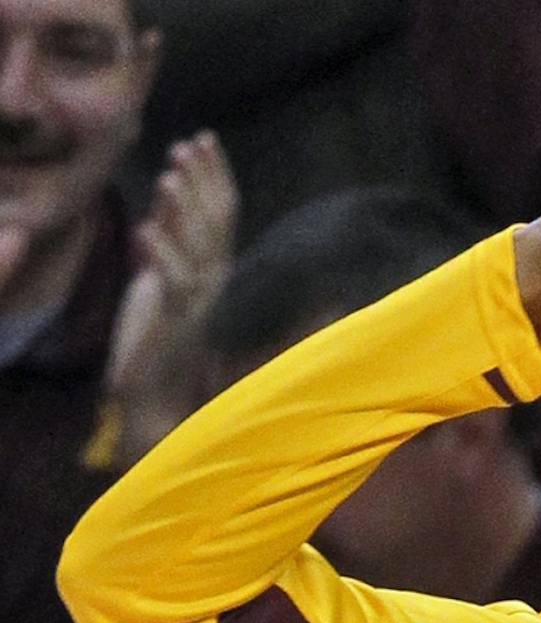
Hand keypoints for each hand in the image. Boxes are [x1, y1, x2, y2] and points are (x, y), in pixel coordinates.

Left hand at [104, 132, 238, 466]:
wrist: (156, 393)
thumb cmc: (158, 337)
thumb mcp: (160, 280)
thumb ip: (166, 246)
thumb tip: (163, 206)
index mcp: (213, 269)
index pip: (223, 214)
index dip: (215, 175)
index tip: (203, 138)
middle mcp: (215, 281)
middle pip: (215, 223)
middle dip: (203, 182)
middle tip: (189, 144)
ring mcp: (198, 300)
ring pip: (198, 247)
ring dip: (183, 211)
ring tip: (169, 176)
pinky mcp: (176, 319)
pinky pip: (172, 281)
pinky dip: (159, 254)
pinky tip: (144, 228)